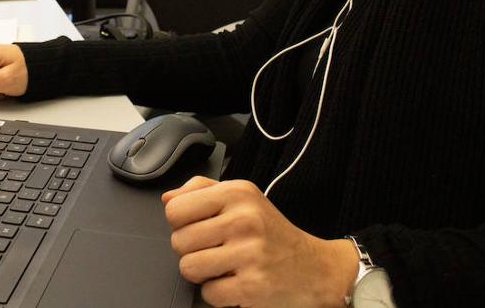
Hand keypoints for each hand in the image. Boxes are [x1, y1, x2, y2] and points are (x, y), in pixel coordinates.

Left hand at [163, 177, 358, 307]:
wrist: (316, 269)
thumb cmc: (273, 234)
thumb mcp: (244, 199)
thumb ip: (202, 191)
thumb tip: (167, 198)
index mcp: (237, 193)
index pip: (175, 209)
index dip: (181, 223)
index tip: (199, 227)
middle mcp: (244, 220)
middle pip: (178, 241)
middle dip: (192, 251)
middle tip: (216, 250)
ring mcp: (249, 253)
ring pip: (188, 268)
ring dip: (203, 274)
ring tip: (225, 267)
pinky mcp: (252, 286)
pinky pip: (208, 293)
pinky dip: (219, 294)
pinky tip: (237, 283)